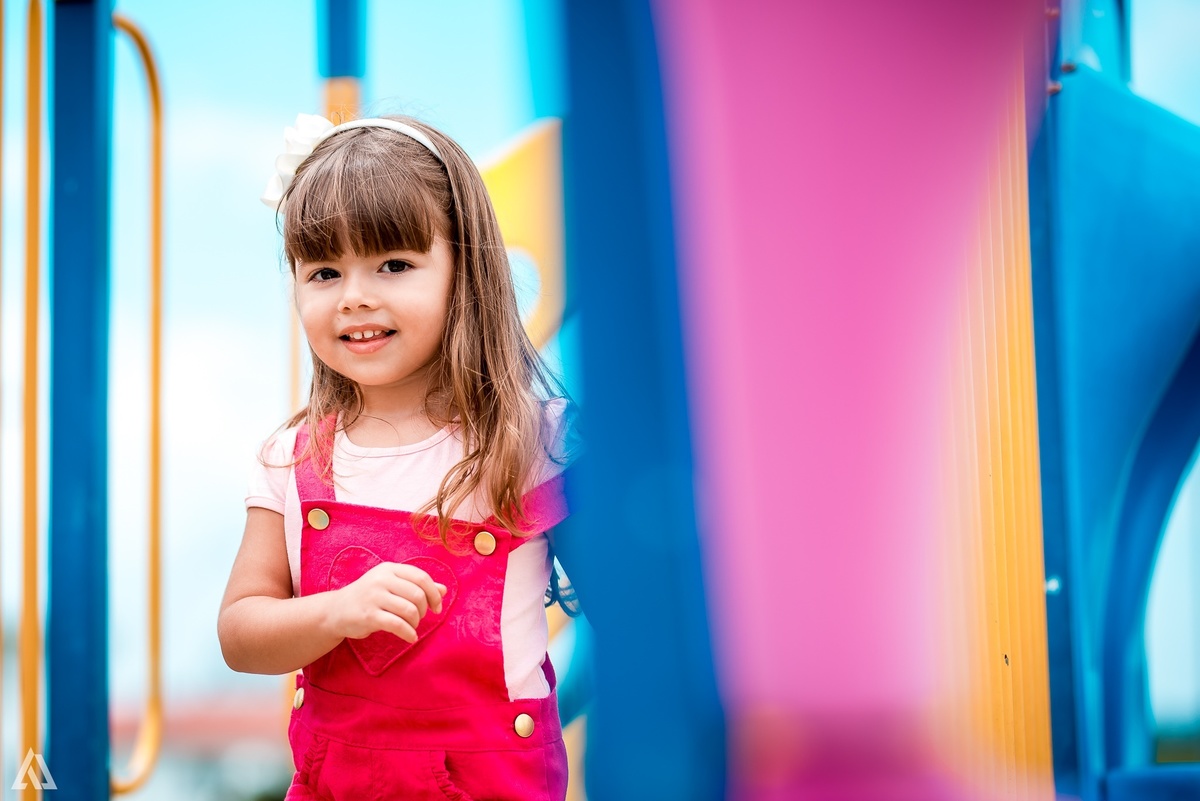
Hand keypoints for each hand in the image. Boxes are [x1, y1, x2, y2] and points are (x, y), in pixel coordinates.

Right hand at [325, 562, 446, 642]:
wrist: (336, 611)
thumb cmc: (369, 597)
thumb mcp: (391, 585)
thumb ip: (416, 586)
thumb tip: (444, 590)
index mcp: (389, 569)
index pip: (421, 577)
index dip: (434, 594)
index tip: (437, 607)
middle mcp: (382, 579)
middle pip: (418, 594)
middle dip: (424, 610)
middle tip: (420, 618)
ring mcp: (374, 597)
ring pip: (409, 610)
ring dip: (416, 622)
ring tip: (412, 626)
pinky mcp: (369, 616)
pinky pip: (398, 625)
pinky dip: (409, 633)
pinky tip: (410, 637)